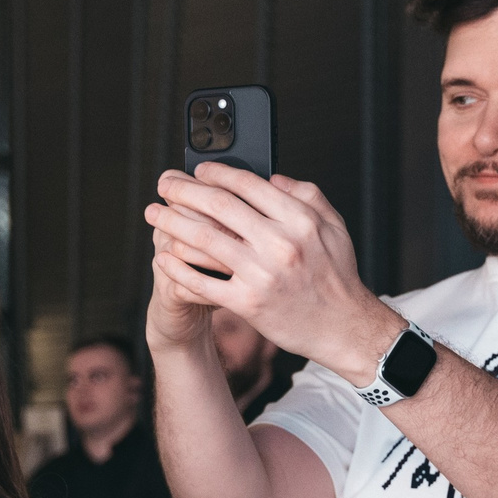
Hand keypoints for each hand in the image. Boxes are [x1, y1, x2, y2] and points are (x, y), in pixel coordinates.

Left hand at [144, 166, 402, 381]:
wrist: (343, 327)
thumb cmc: (337, 276)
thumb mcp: (333, 226)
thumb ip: (305, 195)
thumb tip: (271, 177)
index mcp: (300, 219)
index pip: (247, 185)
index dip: (216, 173)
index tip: (197, 170)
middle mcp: (279, 244)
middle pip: (219, 207)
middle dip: (184, 191)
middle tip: (164, 183)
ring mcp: (261, 275)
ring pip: (204, 240)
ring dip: (172, 223)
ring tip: (154, 214)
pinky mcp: (247, 303)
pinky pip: (202, 282)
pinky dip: (178, 268)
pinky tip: (163, 256)